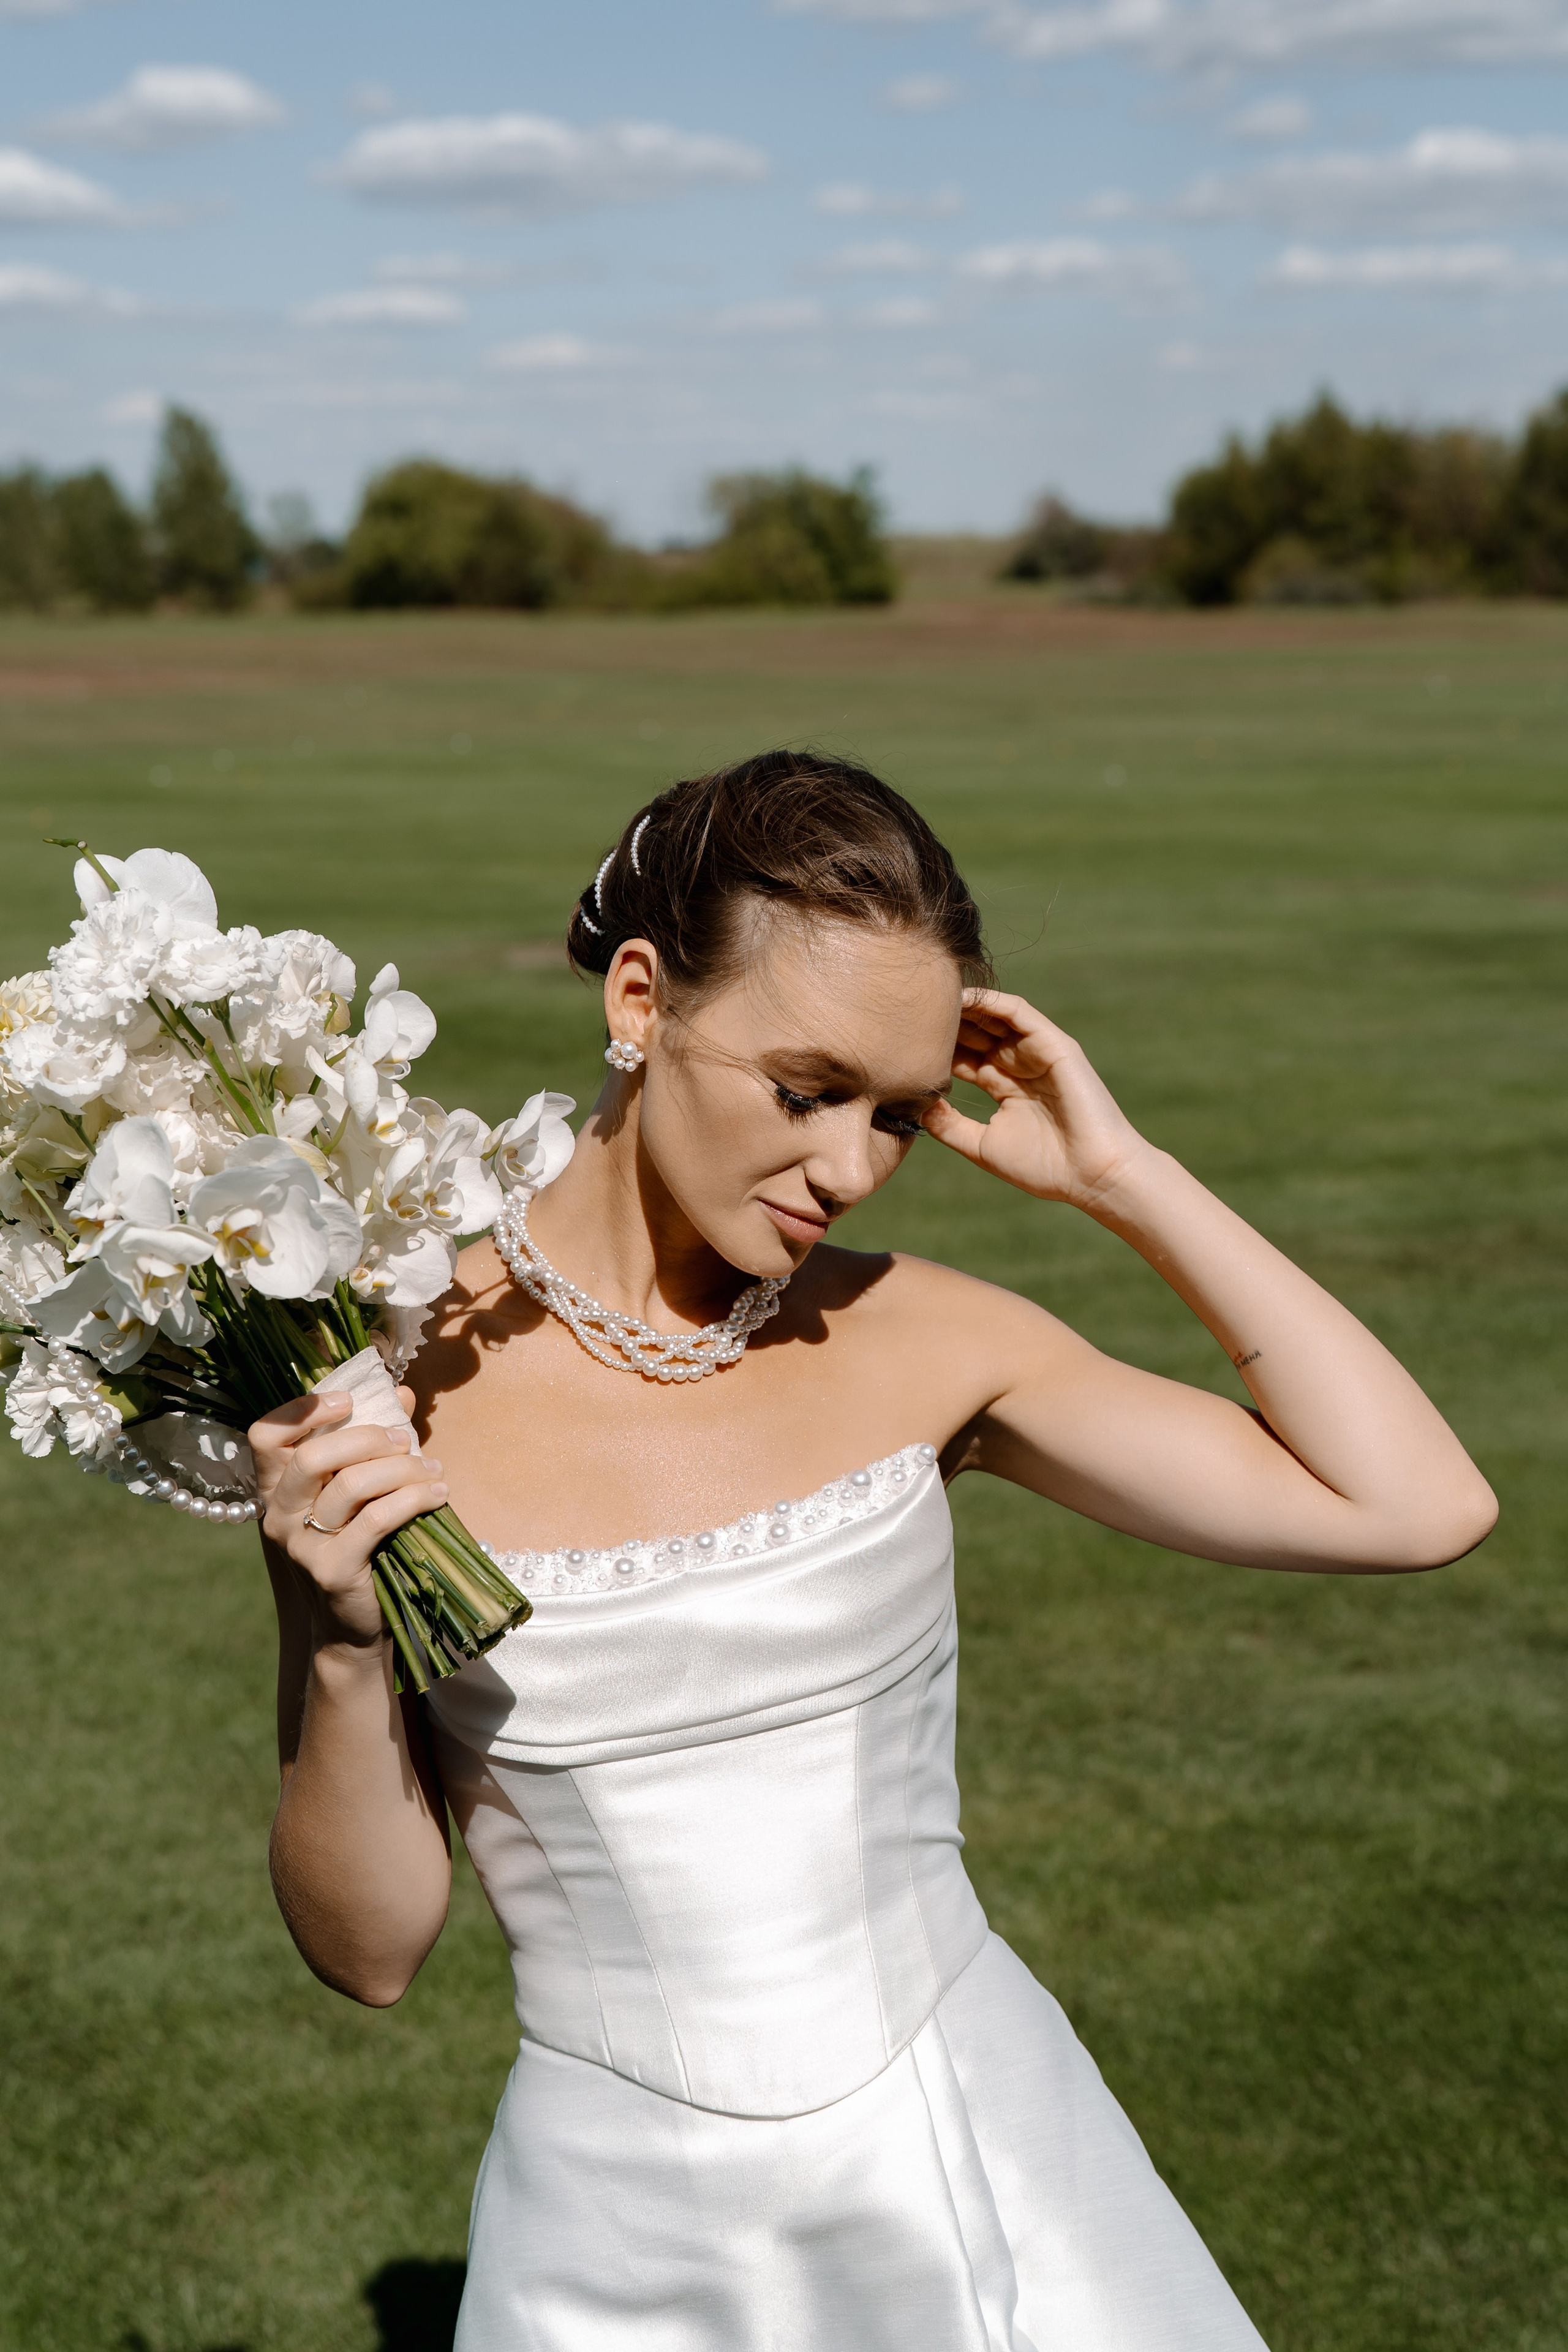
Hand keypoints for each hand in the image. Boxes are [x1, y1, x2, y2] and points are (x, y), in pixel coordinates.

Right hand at [249, 1390, 447, 1649]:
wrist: (351, 1629)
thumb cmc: (359, 1552)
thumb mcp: (357, 1498)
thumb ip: (373, 1444)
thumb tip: (403, 1393)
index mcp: (276, 1492)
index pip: (264, 1437)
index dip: (300, 1410)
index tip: (346, 1401)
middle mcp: (278, 1517)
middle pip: (312, 1456)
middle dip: (367, 1438)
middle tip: (405, 1442)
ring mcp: (301, 1546)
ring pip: (351, 1486)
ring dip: (402, 1470)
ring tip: (433, 1472)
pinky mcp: (332, 1570)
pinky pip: (377, 1520)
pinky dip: (413, 1500)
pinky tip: (438, 1497)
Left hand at [921, 989, 1150, 1211]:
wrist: (1092, 1174)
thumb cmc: (1044, 1167)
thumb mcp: (982, 1146)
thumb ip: (950, 1125)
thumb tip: (916, 1106)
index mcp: (1005, 1086)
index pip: (964, 1057)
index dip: (936, 1050)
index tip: (900, 1044)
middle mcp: (1019, 1064)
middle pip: (976, 1033)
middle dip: (946, 1024)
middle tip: (907, 1014)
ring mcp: (1037, 1052)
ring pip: (994, 1018)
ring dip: (964, 1007)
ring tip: (929, 998)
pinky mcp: (1054, 1044)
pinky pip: (1019, 1012)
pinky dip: (992, 1002)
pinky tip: (963, 998)